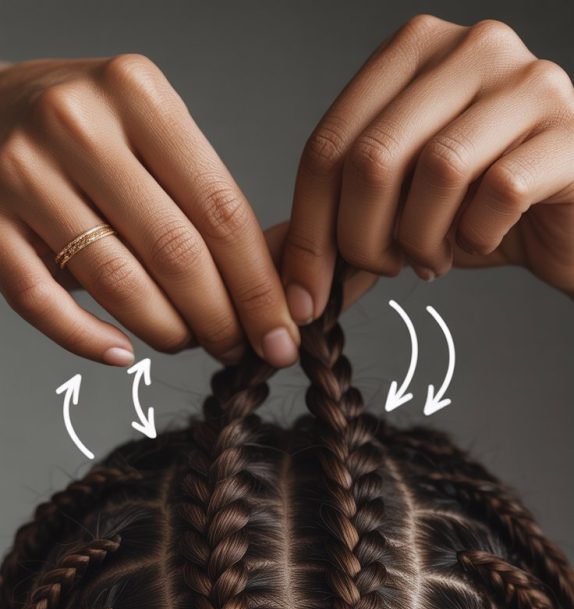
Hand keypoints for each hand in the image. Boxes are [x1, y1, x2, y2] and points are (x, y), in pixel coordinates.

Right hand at [0, 55, 300, 367]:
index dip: (259, 285)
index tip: (282, 332)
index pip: (220, 210)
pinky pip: (44, 304)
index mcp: (138, 94)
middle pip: (176, 252)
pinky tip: (122, 353)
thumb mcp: (153, 133)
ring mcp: (23, 174)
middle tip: (237, 346)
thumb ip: (208, 196)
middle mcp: (77, 125)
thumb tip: (285, 283)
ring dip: (166, 331)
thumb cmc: (89, 133)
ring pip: (117, 283)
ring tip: (188, 342)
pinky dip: (88, 340)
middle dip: (220, 317)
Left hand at [280, 14, 573, 322]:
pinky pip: (499, 193)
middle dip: (361, 241)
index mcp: (414, 53)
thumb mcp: (398, 212)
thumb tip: (268, 265)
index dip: (309, 231)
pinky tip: (479, 242)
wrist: (572, 222)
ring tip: (433, 257)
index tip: (304, 296)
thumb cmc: (482, 210)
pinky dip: (477, 237)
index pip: (330, 142)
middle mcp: (471, 49)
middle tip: (382, 270)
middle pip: (373, 156)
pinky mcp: (570, 132)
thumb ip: (336, 224)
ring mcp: (528, 82)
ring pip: (436, 171)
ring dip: (422, 240)